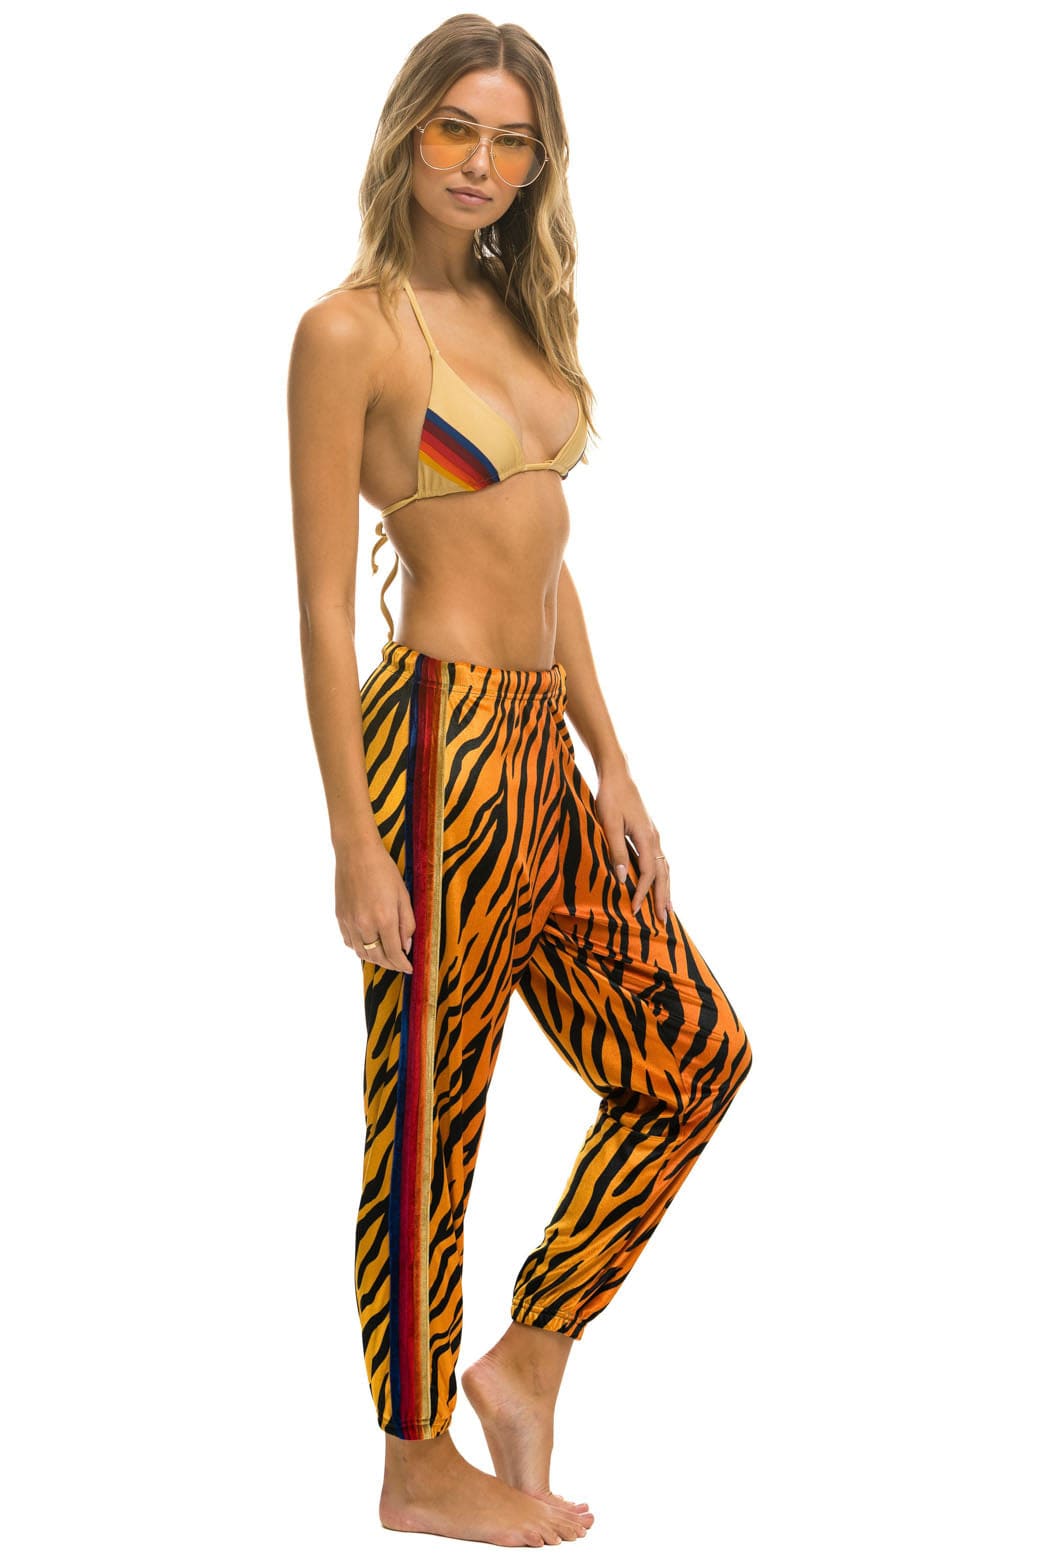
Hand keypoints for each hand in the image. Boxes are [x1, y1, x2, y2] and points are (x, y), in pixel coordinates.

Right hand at [335, 834, 414, 973]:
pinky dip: (360, 948)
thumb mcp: (403, 895)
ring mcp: (350, 922)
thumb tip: (406, 946)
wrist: (356, 853)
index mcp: (384, 919)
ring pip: (362, 953)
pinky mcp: (340, 917)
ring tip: (386, 957)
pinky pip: (350, 942)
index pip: (394, 953)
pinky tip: (368, 944)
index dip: (402, 965)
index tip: (409, 969)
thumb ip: (407, 923)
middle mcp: (365, 925)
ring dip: (375, 959)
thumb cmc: (383, 870)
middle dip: (391, 964)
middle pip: (378, 957)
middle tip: (399, 964)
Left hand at [594, 766, 671, 920]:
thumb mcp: (608, 825)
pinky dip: (662, 876)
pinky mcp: (649, 833)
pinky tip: (659, 883)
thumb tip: (622, 879)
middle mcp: (654, 839)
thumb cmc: (610, 798)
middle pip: (663, 874)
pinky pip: (660, 860)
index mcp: (646, 838)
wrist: (617, 775)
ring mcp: (654, 835)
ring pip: (665, 868)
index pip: (648, 873)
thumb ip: (615, 851)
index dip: (642, 894)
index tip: (635, 911)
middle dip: (663, 898)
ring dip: (666, 889)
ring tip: (667, 908)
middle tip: (663, 920)